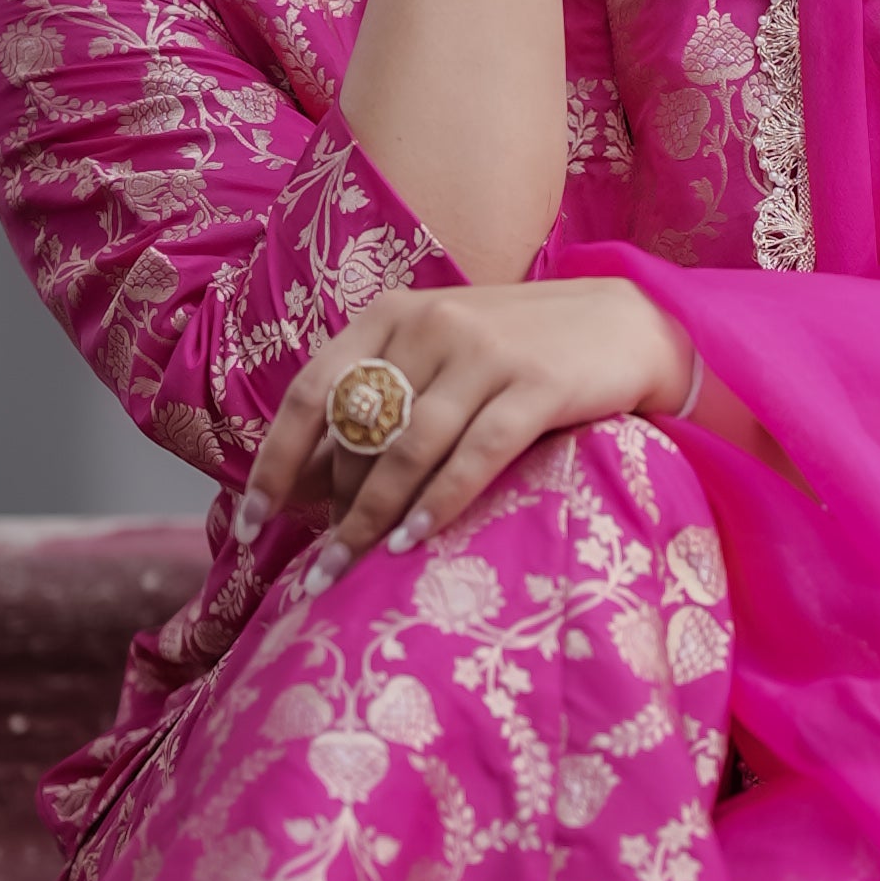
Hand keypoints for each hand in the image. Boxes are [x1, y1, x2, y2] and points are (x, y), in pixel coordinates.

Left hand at [253, 272, 698, 562]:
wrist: (629, 323)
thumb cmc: (521, 350)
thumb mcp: (441, 354)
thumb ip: (382, 398)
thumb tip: (309, 480)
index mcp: (392, 312)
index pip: (311, 390)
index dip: (274, 460)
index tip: (251, 521)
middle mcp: (431, 324)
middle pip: (358, 428)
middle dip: (332, 505)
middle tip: (321, 566)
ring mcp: (485, 351)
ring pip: (408, 446)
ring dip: (374, 515)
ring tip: (352, 568)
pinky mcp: (536, 383)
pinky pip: (474, 453)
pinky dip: (439, 501)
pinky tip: (416, 540)